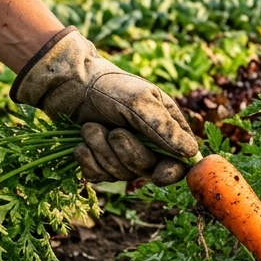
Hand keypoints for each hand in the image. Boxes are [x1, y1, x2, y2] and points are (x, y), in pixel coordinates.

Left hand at [11, 27, 198, 184]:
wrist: (69, 84)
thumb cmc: (109, 86)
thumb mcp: (140, 101)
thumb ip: (164, 127)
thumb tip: (191, 153)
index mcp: (167, 130)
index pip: (179, 162)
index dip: (172, 172)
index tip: (159, 176)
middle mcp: (149, 146)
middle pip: (148, 170)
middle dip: (128, 153)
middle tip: (114, 131)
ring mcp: (124, 157)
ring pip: (121, 175)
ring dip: (102, 151)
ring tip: (91, 128)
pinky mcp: (100, 162)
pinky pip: (99, 176)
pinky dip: (88, 160)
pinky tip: (81, 144)